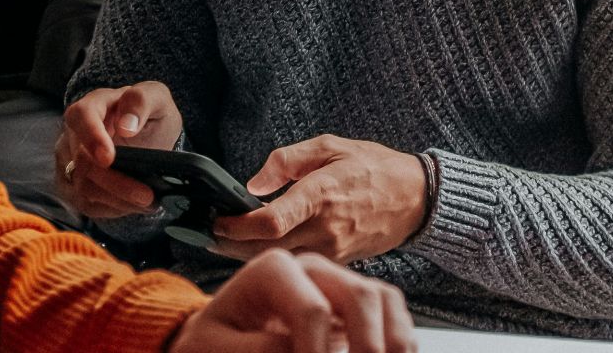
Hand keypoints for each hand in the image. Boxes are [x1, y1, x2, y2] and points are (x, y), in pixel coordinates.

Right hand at [54, 81, 183, 217]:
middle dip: (116, 183)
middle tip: (147, 196)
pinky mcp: (70, 183)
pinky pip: (84, 203)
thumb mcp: (156, 98)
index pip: (81, 117)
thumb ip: (143, 101)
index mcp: (94, 105)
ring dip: (117, 200)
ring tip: (147, 202)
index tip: (109, 158)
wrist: (145, 134)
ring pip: (82, 187)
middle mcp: (73, 132)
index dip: (91, 138)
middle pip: (83, 162)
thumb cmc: (148, 113)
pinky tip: (131, 205)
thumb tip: (127, 126)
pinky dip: (111, 208)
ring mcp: (68, 159)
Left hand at [168, 250, 414, 352]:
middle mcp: (311, 267)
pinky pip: (391, 309)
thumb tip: (298, 352)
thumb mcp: (214, 347)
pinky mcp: (354, 300)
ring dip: (393, 342)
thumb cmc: (213, 343)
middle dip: (367, 346)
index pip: (311, 311)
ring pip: (381, 300)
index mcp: (271, 269)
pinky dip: (400, 339)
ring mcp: (337, 281)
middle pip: (359, 296)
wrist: (220, 342)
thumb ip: (256, 349)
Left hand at [210, 136, 427, 264]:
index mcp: (321, 193)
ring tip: (229, 239)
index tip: (216, 220)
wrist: (417, 198)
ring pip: (279, 260)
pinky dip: (276, 256)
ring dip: (250, 253)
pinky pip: (298, 263)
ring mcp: (333, 249)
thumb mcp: (331, 145)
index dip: (236, 226)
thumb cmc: (374, 167)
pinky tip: (263, 244)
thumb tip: (253, 183)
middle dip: (231, 244)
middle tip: (210, 234)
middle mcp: (325, 227)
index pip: (270, 222)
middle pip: (264, 249)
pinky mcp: (338, 261)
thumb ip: (287, 159)